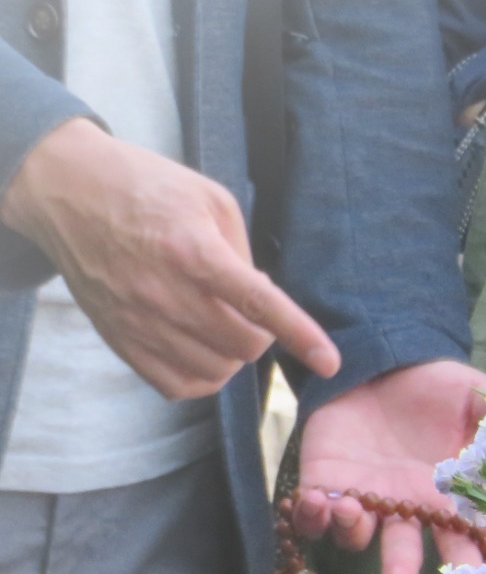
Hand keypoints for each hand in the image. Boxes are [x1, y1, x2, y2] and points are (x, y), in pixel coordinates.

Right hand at [0, 118, 339, 397]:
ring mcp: (139, 322)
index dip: (300, 336)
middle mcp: (164, 292)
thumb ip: (244, 253)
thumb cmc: (146, 188)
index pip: (258, 304)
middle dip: (260, 334)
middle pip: (243, 347)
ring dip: (231, 354)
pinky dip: (202, 375)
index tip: (331, 363)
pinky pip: (178, 385)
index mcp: (192, 251)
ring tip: (218, 321)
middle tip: (245, 308)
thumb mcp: (209, 199)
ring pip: (215, 371)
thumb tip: (264, 301)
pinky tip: (200, 346)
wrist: (68, 192)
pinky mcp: (120, 340)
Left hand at [294, 360, 485, 573]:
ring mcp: (362, 500)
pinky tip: (314, 500)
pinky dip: (310, 517)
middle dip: (399, 570)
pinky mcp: (323, 484)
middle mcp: (403, 509)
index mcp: (443, 496)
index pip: (458, 539)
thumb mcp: (470, 394)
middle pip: (402, 552)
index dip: (464, 562)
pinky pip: (311, 517)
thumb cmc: (433, 389)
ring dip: (352, 531)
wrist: (381, 366)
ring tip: (351, 509)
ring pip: (354, 537)